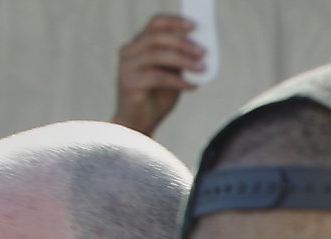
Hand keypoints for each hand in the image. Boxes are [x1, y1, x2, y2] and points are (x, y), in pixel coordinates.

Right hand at [112, 15, 203, 135]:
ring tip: (202, 68)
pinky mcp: (129, 82)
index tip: (195, 26)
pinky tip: (192, 86)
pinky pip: (158, 77)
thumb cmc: (156, 97)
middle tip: (203, 52)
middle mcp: (130, 51)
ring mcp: (127, 66)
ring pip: (157, 54)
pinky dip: (178, 81)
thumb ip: (180, 60)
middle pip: (156, 37)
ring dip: (183, 60)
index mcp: (139, 44)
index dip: (175, 22)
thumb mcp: (171, 74)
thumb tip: (202, 50)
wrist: (139, 123)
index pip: (155, 24)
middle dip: (183, 42)